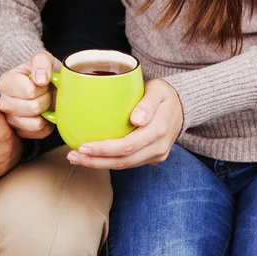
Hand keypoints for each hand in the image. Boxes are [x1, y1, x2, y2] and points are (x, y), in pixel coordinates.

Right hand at [0, 51, 60, 138]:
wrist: (47, 85)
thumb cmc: (43, 72)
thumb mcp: (44, 59)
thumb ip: (41, 62)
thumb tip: (40, 80)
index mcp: (5, 82)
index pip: (29, 91)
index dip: (42, 87)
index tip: (43, 82)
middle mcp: (3, 103)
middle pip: (33, 107)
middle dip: (46, 99)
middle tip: (45, 92)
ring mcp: (11, 120)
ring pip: (36, 122)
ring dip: (46, 111)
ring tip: (44, 102)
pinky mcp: (21, 132)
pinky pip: (40, 132)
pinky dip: (48, 123)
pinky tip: (45, 113)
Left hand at [66, 80, 182, 169]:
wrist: (183, 106)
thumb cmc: (165, 94)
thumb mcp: (158, 90)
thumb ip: (147, 103)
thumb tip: (136, 119)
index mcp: (158, 130)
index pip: (127, 146)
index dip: (104, 149)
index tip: (83, 146)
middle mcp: (158, 147)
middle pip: (123, 161)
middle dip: (95, 161)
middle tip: (72, 156)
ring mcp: (155, 155)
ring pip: (124, 165)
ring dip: (99, 164)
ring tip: (77, 158)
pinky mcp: (151, 157)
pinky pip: (128, 163)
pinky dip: (109, 161)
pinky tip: (92, 156)